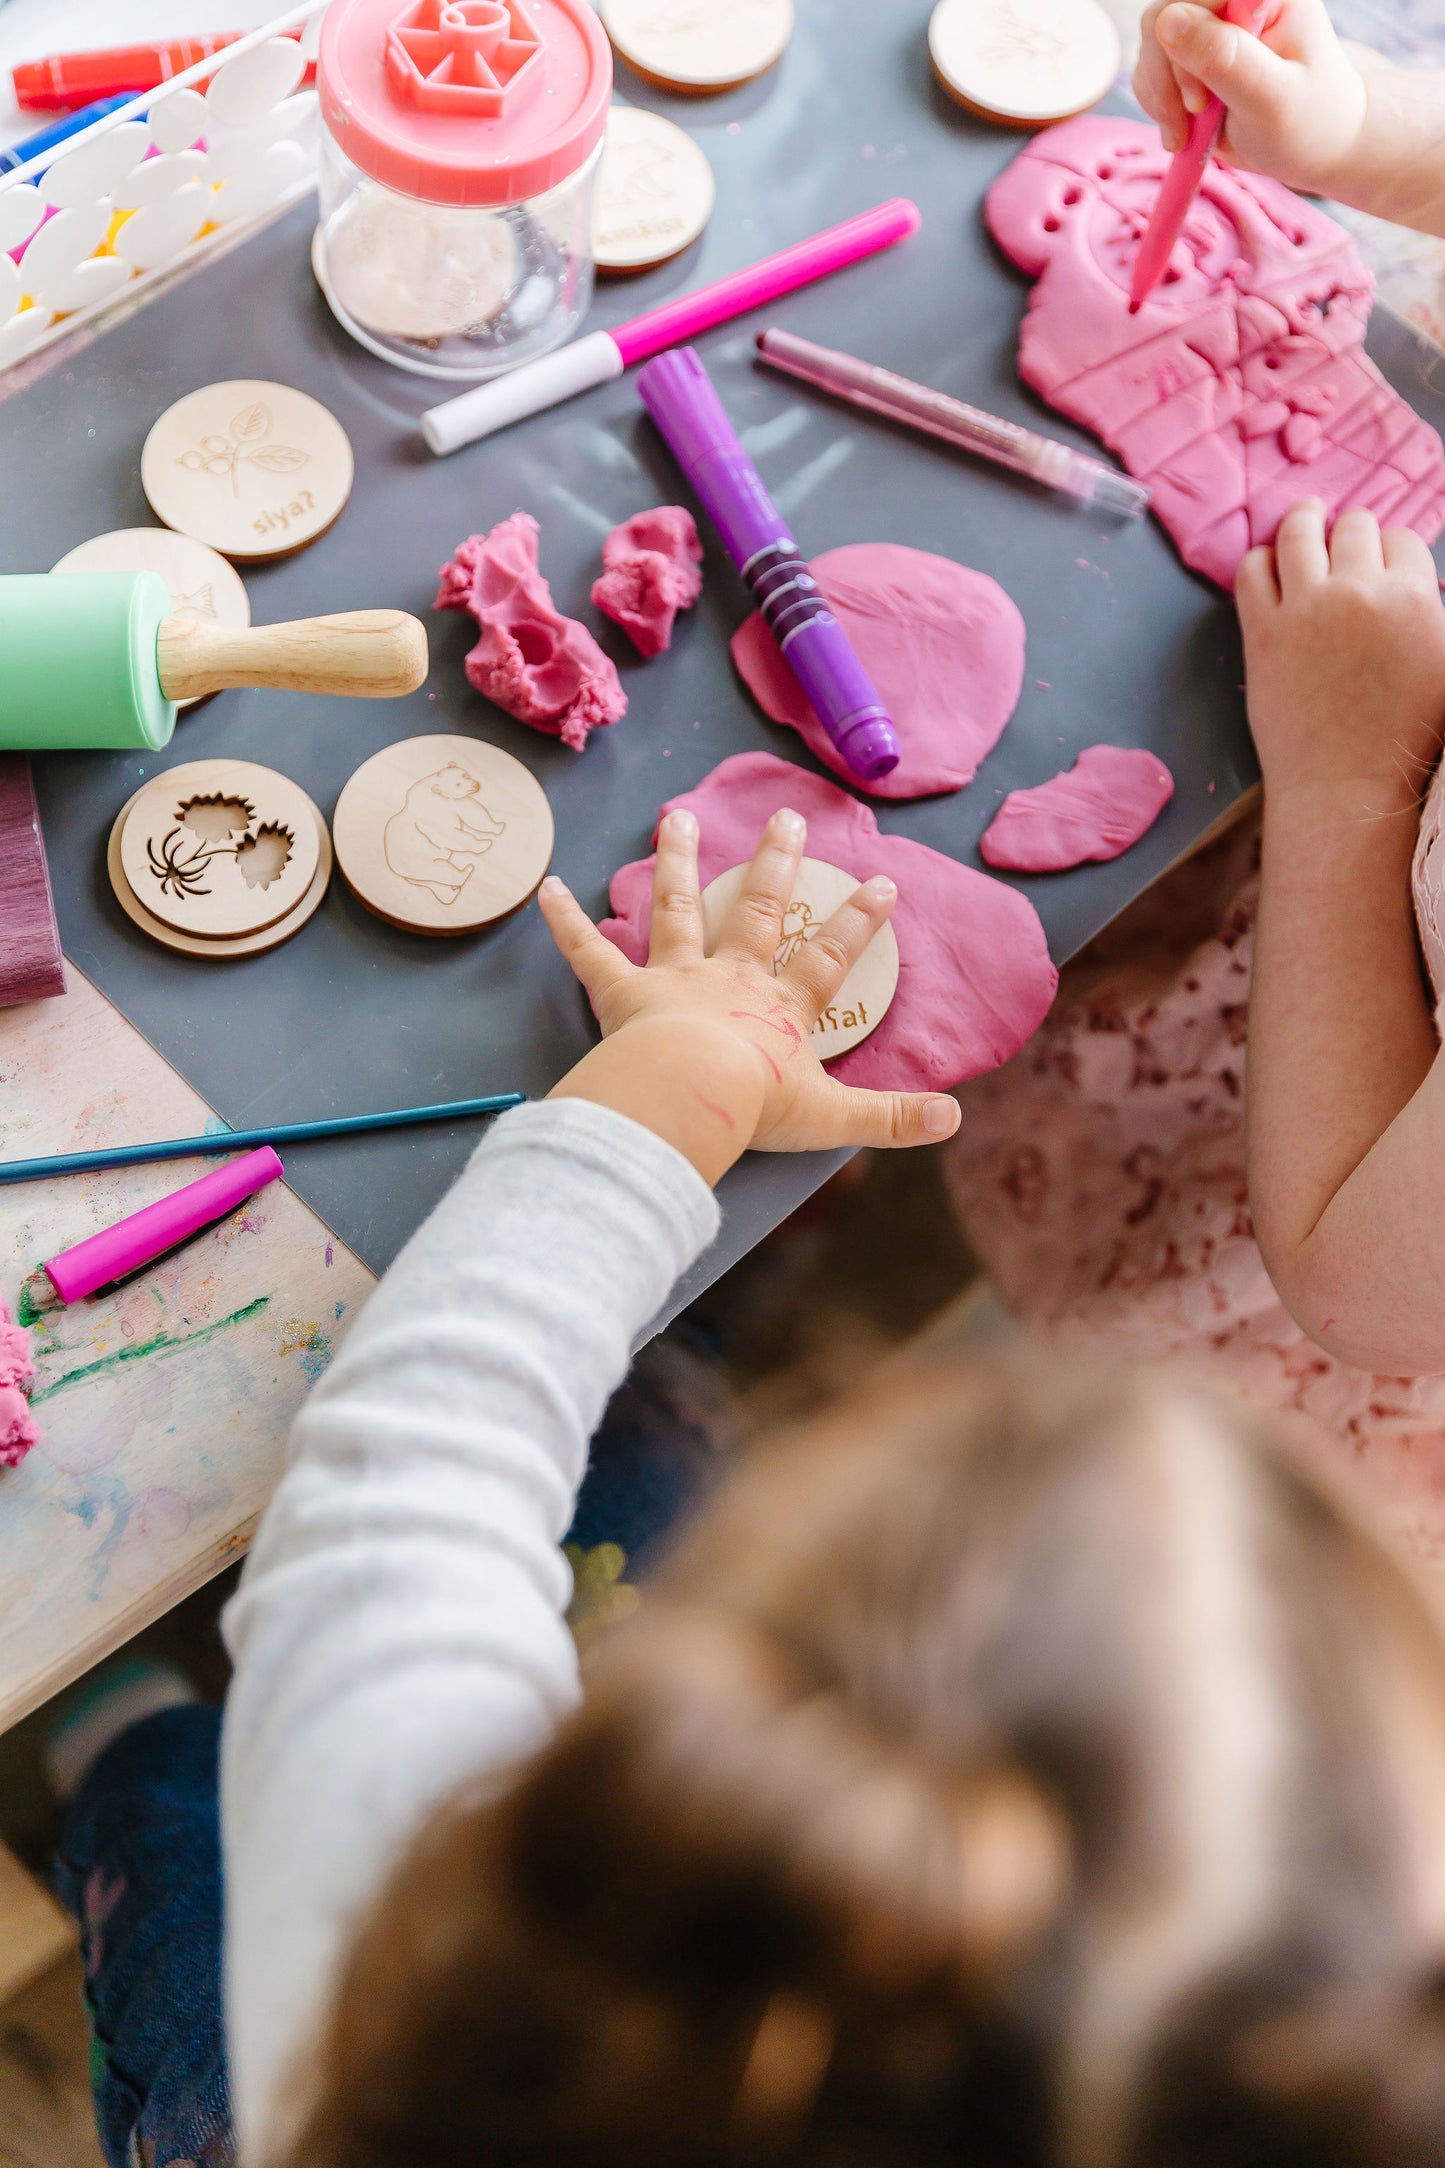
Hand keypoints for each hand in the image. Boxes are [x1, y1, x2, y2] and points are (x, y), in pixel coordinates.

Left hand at [539, 807, 961, 1184]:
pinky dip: (565, 921)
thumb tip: (952, 1117)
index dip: (858, 922)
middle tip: (785, 817)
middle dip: (775, 863)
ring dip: (679, 862)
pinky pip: (589, 953)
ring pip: (678, 909)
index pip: (829, 958)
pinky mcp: (622, 995)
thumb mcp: (833, 1117)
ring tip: (677, 817)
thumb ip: (892, 1118)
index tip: (881, 882)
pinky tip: (546, 887)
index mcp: (781, 1007)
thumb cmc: (754, 1107)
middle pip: (758, 911)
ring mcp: (675, 979)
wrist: (686, 1096)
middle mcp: (731, 979)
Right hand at [1133, 0, 1365, 188]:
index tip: (1202, 99)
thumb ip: (1224, 57)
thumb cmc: (1308, 122)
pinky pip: (1151, 67)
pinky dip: (1159, 105)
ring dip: (1161, 96)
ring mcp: (1211, 24)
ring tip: (1188, 133)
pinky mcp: (1192, 52)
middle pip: (1164, 14)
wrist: (1315, 143)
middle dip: (1168, 78)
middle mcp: (1235, 0)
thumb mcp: (1270, 98)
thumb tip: (1167, 19)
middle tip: (1193, 121)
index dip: (1185, 42)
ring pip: (1151, 41)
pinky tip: (1184, 130)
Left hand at [1236, 499, 1444, 807]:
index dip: (1390, 549)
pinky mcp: (1262, 632)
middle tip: (1345, 542)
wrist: (1346, 785)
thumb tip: (1424, 590)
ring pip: (1300, 532)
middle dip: (1352, 532)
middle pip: (1354, 527)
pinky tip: (1269, 564)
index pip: (1401, 539)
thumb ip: (1435, 618)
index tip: (1380, 562)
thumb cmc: (1405, 738)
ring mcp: (1306, 610)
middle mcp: (1359, 593)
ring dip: (1303, 520)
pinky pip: (1252, 570)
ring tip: (1304, 518)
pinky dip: (1260, 558)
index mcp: (1414, 598)